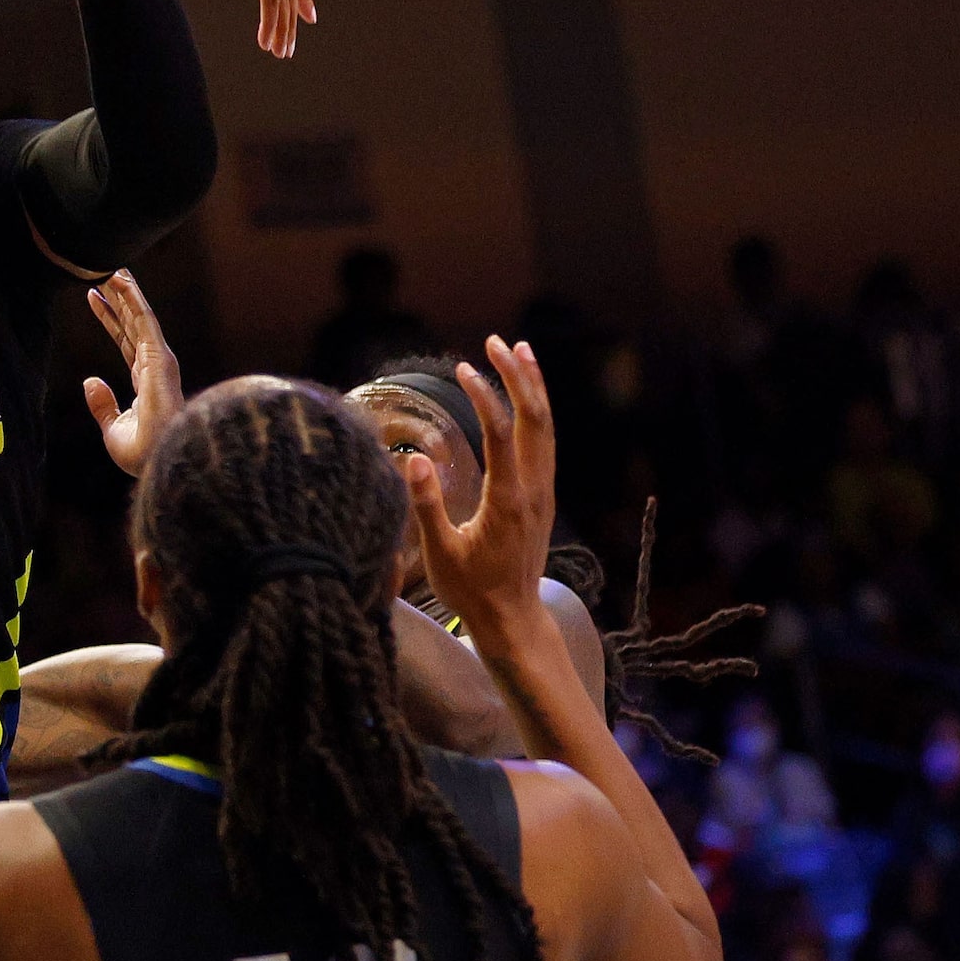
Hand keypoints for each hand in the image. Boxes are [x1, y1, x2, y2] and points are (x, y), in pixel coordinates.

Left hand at [80, 268, 180, 477]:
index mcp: (145, 382)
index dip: (109, 319)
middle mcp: (153, 367)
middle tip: (102, 271)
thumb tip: (89, 381)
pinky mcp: (159, 356)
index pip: (124, 342)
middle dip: (117, 297)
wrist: (157, 462)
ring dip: (125, 290)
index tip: (94, 298)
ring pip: (138, 316)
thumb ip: (102, 405)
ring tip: (111, 265)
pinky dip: (132, 298)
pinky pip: (144, 320)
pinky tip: (121, 278)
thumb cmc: (142, 454)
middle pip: (131, 323)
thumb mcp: (112, 429)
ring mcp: (158, 360)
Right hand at [404, 336, 555, 633]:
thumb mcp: (440, 553)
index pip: (499, 433)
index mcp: (507, 499)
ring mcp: (542, 492)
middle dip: (518, 376)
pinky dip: (537, 411)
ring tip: (519, 352)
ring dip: (534, 387)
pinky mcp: (542, 497)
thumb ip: (427, 505)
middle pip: (534, 420)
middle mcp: (533, 489)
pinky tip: (526, 399)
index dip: (484, 396)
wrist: (512, 618)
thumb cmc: (471, 590)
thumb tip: (413, 458)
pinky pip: (545, 443)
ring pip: (546, 428)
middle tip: (497, 342)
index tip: (462, 368)